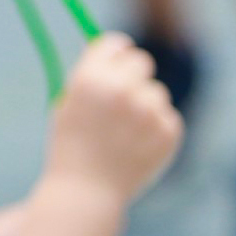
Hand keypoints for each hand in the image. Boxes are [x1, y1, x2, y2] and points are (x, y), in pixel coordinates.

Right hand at [42, 32, 183, 204]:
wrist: (87, 191)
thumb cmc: (71, 145)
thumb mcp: (68, 103)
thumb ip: (90, 75)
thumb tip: (113, 49)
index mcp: (90, 78)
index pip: (115, 44)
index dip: (116, 51)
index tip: (118, 57)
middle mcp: (120, 89)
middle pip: (142, 61)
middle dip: (133, 75)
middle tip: (124, 95)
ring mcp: (148, 110)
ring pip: (156, 92)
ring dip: (145, 104)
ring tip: (125, 132)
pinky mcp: (168, 130)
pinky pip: (167, 115)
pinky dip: (156, 127)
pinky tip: (137, 145)